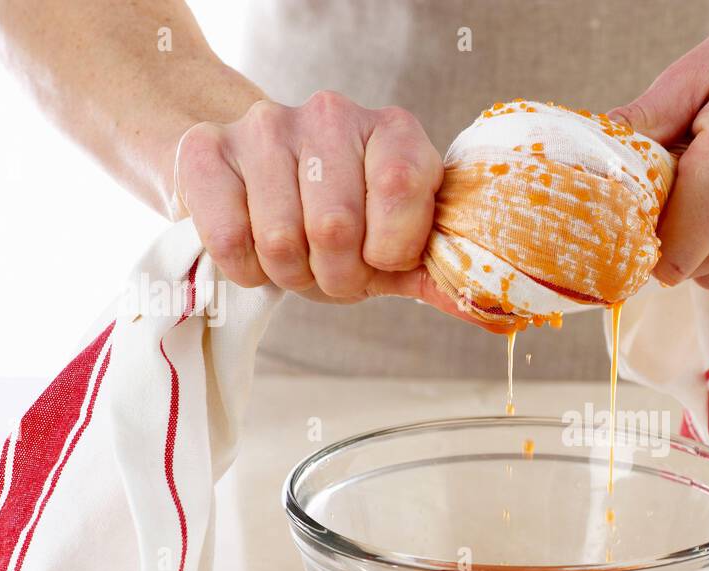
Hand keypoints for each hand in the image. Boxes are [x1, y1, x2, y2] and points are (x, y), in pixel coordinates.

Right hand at [173, 90, 460, 312]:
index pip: (401, 187)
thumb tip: (503, 318)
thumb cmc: (343, 222)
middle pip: (335, 226)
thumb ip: (442, 277)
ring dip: (290, 275)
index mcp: (394, 132)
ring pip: (281, 239)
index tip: (381, 257)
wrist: (253, 182)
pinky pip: (230, 239)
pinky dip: (247, 270)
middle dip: (336, 277)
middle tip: (332, 271)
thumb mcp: (398, 248)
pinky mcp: (205, 149)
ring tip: (296, 259)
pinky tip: (256, 252)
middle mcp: (331, 114)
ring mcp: (265, 126)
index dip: (389, 248)